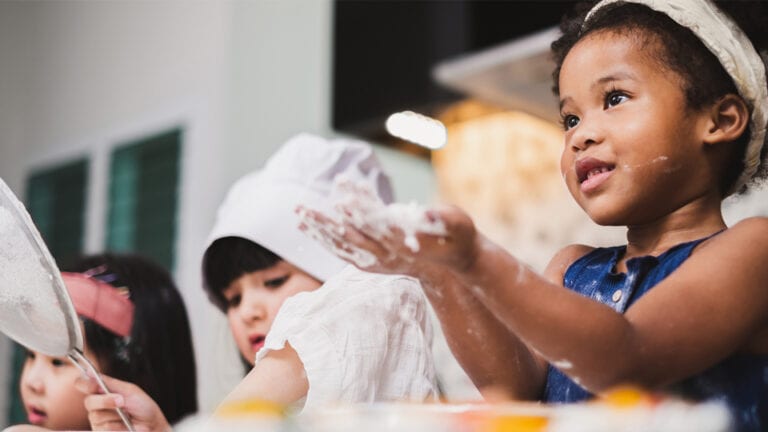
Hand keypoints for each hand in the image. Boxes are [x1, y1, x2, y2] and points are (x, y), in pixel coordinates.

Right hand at [75, 374, 170, 431]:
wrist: (152, 425)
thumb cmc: (142, 407)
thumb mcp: (128, 390)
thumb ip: (108, 382)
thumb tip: (88, 372)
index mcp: (101, 391)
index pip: (82, 384)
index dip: (85, 384)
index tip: (93, 385)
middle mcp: (96, 406)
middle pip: (89, 401)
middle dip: (106, 401)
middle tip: (121, 401)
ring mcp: (97, 421)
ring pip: (97, 416)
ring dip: (116, 415)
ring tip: (127, 415)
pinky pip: (104, 428)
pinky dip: (118, 426)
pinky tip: (125, 425)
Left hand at [297, 200, 479, 276]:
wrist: (453, 263)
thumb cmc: (457, 238)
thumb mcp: (456, 223)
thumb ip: (440, 217)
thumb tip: (427, 212)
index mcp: (405, 241)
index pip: (377, 226)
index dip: (359, 213)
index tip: (339, 201)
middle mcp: (387, 253)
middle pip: (351, 236)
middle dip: (326, 223)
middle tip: (302, 208)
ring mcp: (378, 260)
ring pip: (342, 245)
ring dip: (320, 230)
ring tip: (297, 214)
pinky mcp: (373, 262)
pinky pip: (343, 250)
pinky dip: (326, 239)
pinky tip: (310, 228)